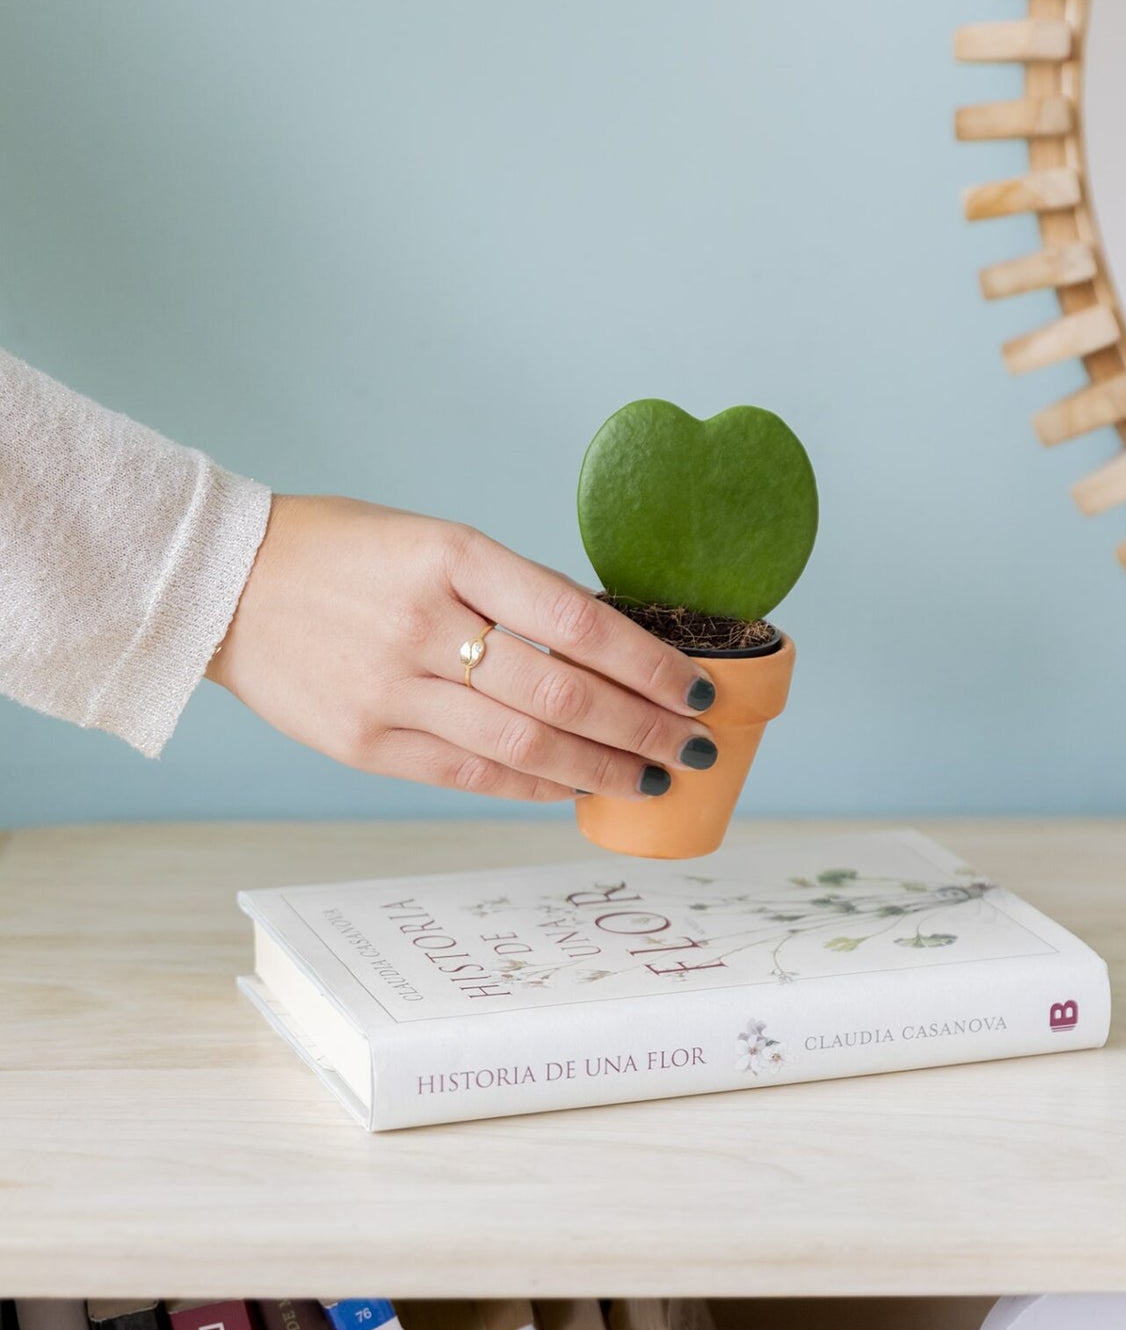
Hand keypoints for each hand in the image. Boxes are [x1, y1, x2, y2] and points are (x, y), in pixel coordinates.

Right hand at [206, 495, 718, 801]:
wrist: (223, 583)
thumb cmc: (344, 553)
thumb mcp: (432, 541)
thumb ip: (511, 591)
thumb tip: (610, 648)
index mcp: (451, 554)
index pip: (578, 619)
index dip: (649, 662)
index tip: (698, 686)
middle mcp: (424, 622)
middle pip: (562, 693)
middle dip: (645, 726)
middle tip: (697, 744)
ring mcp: (391, 689)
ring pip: (525, 746)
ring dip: (604, 768)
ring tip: (654, 777)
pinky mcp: (364, 744)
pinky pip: (471, 777)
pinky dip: (535, 786)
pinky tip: (577, 788)